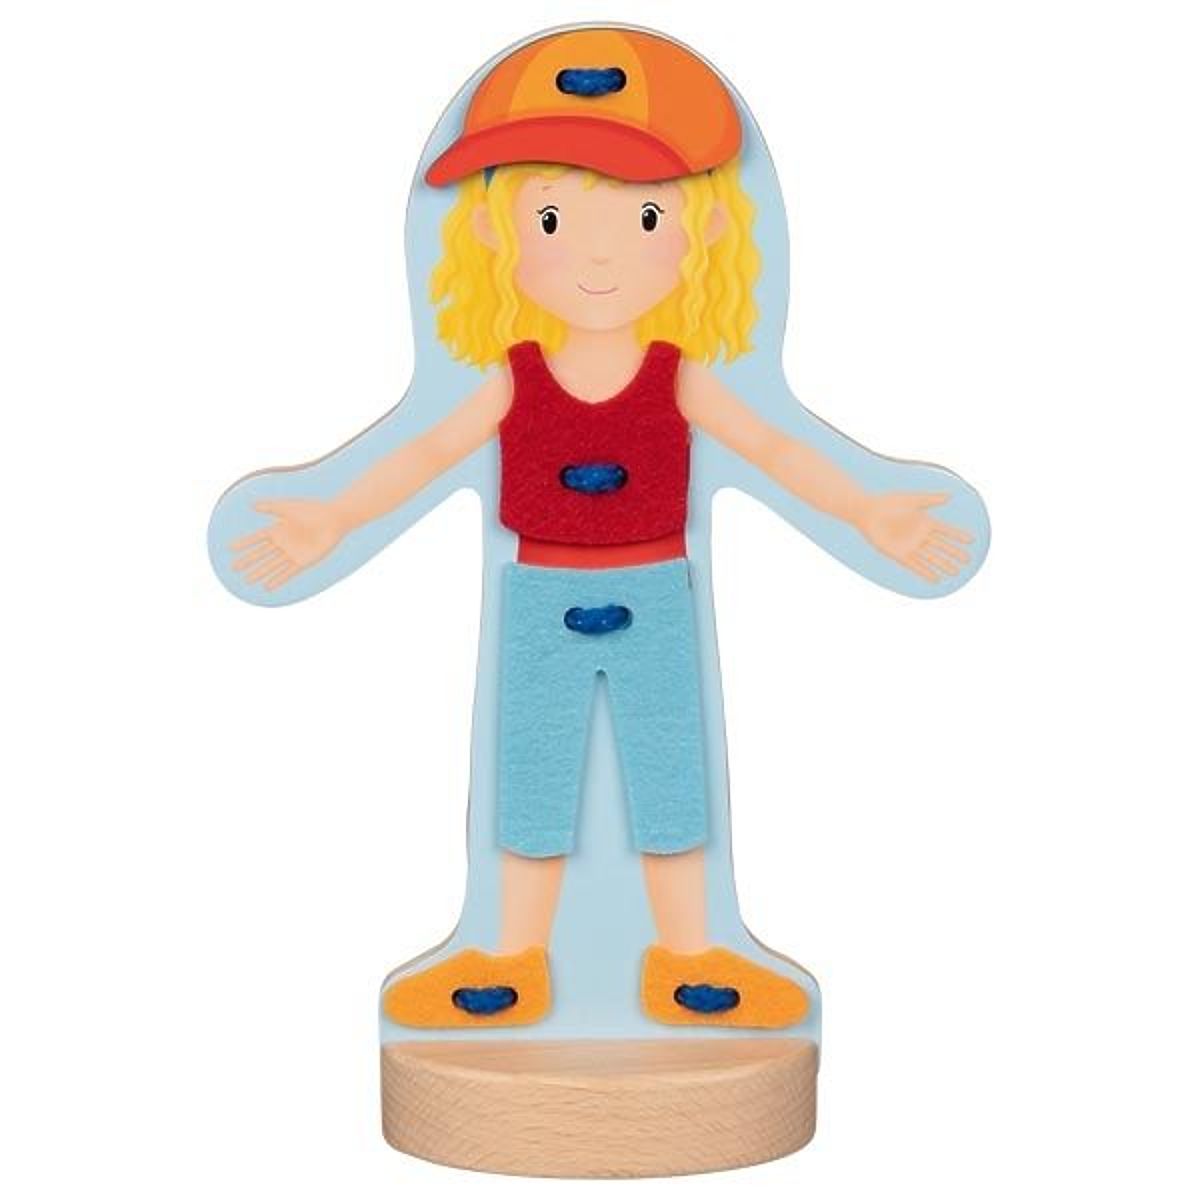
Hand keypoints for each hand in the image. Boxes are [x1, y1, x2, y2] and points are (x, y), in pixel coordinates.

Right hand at [229, 498, 347, 591]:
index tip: (230, 548)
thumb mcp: (288, 507)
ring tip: (248, 580)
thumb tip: (252, 505)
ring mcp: (293, 553)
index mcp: (279, 528)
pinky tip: (268, 586)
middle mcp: (284, 542)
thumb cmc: (312, 510)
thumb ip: (270, 507)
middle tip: (234, 568)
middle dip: (248, 561)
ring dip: (261, 573)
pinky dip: (278, 580)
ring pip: (272, 565)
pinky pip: (288, 573)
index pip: (257, 538)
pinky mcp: (303, 562)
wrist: (334, 519)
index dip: (244, 543)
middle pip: (262, 554)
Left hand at [855, 491, 972, 582]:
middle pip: (941, 547)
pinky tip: (935, 579)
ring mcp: (910, 546)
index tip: (971, 540)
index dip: (958, 535)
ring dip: (942, 565)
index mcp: (924, 521)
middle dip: (954, 553)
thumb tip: (950, 496)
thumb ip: (930, 499)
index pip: (946, 530)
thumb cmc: (887, 503)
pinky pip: (915, 566)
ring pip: (930, 558)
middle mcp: (920, 535)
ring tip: (955, 572)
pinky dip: (925, 572)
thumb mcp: (912, 500)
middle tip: (967, 560)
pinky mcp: (900, 555)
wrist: (867, 512)